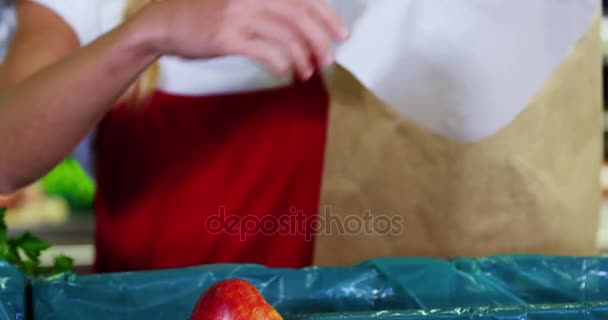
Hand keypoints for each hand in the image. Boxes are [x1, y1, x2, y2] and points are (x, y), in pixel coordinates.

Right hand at [135, 0, 348, 80]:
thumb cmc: (203, 15)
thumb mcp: (239, 3)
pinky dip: (282, 64)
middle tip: (328, 59)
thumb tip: (303, 27)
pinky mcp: (227, 36)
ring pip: (287, 36)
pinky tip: (285, 73)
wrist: (163, 23)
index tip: (341, 34)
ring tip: (307, 72)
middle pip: (301, 15)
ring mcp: (239, 14)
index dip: (328, 15)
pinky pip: (266, 52)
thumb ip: (268, 9)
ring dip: (303, 57)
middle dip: (321, 39)